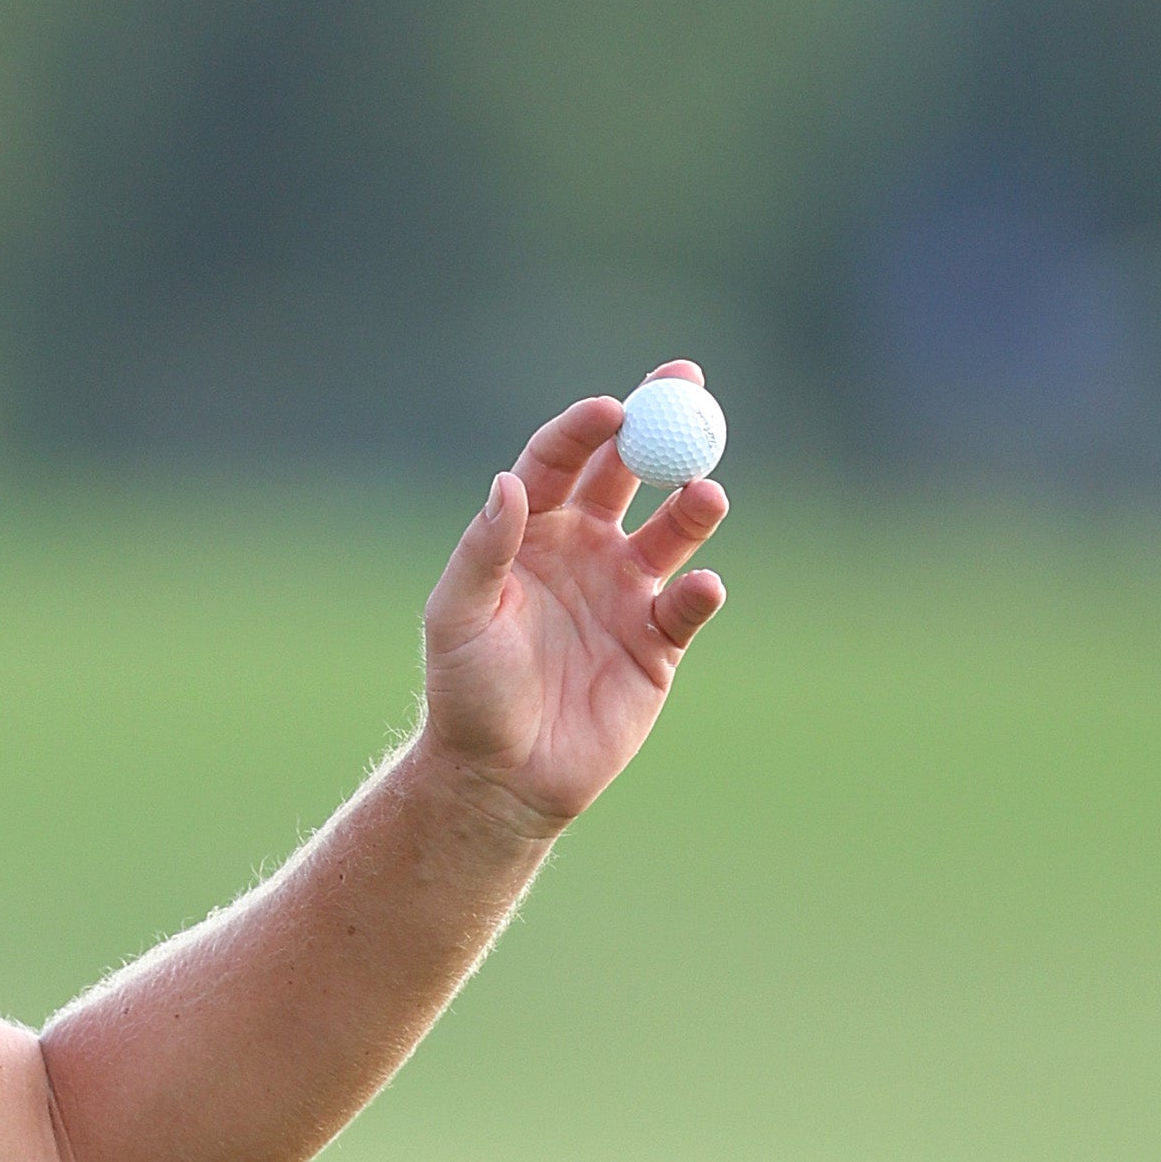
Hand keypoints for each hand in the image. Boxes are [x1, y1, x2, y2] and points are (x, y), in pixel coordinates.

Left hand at [418, 359, 729, 834]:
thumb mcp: (457, 616)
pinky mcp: (659, 643)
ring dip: (692, 506)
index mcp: (531, 534)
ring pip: (673, 531)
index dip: (587, 429)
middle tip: (688, 387)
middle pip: (629, 472)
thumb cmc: (466, 692)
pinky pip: (689, 605)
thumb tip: (510, 482)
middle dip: (660, 427)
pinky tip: (697, 588)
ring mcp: (625, 593)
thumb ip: (485, 549)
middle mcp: (584, 551)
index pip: (563, 462)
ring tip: (702, 495)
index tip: (613, 407)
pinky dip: (700, 591)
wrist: (500, 774)